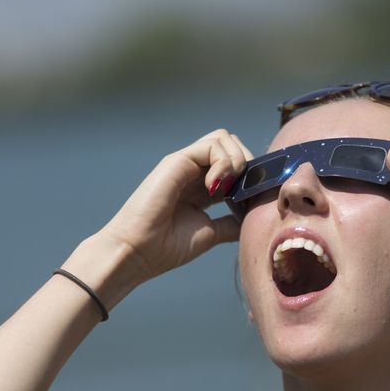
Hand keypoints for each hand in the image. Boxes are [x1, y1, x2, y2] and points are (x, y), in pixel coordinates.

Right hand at [99, 129, 251, 283]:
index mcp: (201, 187)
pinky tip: (215, 188)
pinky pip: (212, 145)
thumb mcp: (210, 233)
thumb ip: (229, 223)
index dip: (249, 176)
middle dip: (247, 163)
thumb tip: (250, 219)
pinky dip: (223, 163)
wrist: (138, 252)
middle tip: (242, 191)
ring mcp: (185, 164)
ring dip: (236, 161)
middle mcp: (193, 171)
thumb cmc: (167, 247)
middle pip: (231, 145)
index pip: (234, 165)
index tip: (251, 200)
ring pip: (223, 138)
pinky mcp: (177, 161)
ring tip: (228, 189)